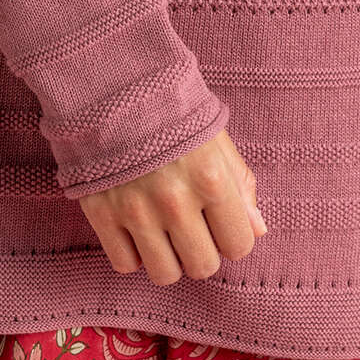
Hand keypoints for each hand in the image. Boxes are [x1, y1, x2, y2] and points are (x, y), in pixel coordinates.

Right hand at [77, 128, 266, 285]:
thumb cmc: (173, 113)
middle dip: (202, 251)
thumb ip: (241, 185)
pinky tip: (137, 228)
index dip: (232, 237)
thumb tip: (257, 231)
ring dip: (169, 258)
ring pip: (165, 274)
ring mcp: (136, 210)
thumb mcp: (216, 139)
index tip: (220, 223)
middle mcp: (175, 200)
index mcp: (211, 178)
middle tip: (192, 227)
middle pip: (202, 267)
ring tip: (164, 231)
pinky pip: (126, 264)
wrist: (111, 85)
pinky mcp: (101, 213)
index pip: (238, 245)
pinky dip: (134, 253)